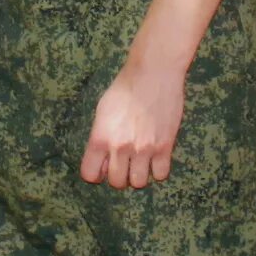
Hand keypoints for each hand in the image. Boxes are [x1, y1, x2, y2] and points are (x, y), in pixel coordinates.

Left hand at [82, 47, 187, 190]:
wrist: (154, 73)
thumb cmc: (126, 87)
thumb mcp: (103, 110)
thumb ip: (101, 136)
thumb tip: (103, 159)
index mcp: (101, 138)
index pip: (90, 174)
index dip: (96, 173)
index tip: (103, 167)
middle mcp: (120, 147)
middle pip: (117, 182)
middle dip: (119, 176)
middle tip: (125, 164)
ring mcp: (144, 149)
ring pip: (139, 183)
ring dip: (139, 176)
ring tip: (141, 163)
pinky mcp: (165, 146)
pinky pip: (161, 174)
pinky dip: (158, 170)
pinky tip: (156, 158)